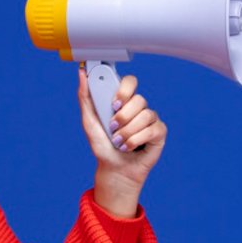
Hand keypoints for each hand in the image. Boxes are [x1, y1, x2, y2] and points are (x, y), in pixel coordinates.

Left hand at [77, 66, 165, 187]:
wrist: (113, 169)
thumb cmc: (103, 146)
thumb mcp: (89, 122)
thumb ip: (85, 98)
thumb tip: (82, 73)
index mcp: (123, 101)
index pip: (130, 81)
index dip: (124, 90)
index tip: (114, 104)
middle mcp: (138, 108)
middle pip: (139, 99)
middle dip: (123, 116)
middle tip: (113, 128)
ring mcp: (150, 119)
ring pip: (145, 115)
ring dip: (127, 132)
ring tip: (119, 142)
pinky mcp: (159, 132)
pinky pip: (152, 129)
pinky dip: (136, 140)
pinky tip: (129, 147)